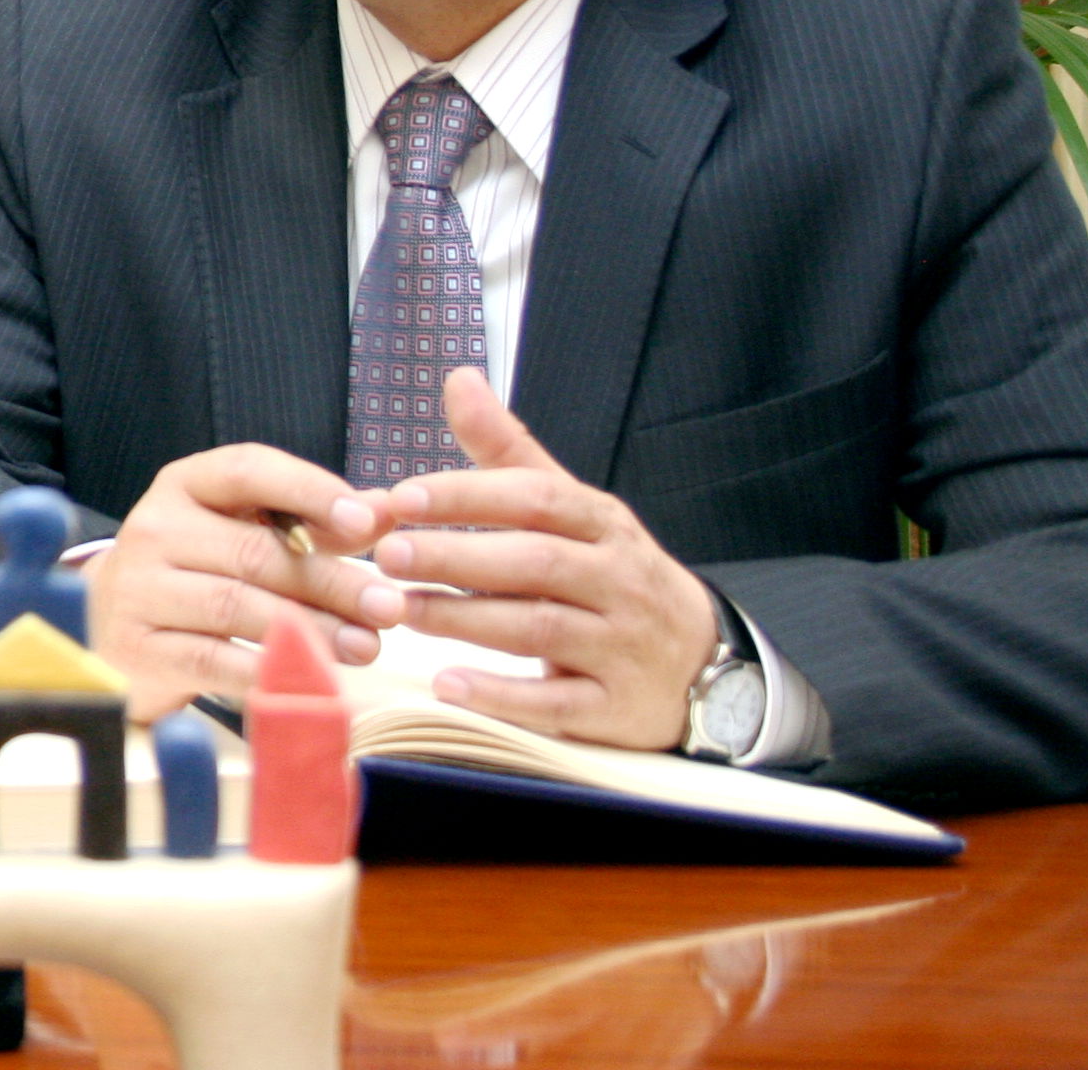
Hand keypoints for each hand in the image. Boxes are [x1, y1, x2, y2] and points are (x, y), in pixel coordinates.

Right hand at [84, 441, 390, 718]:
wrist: (106, 620)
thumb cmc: (194, 568)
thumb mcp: (244, 529)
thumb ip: (316, 520)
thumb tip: (389, 510)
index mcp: (185, 485)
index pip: (247, 470)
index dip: (309, 491)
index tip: (367, 523)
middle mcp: (154, 527)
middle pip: (253, 551)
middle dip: (330, 581)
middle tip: (387, 607)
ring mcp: (139, 588)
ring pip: (236, 606)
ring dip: (311, 630)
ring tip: (365, 648)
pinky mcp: (138, 646)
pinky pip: (213, 660)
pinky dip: (268, 672)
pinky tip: (313, 681)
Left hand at [353, 368, 717, 748]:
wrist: (701, 664)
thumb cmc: (610, 573)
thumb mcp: (571, 507)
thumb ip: (508, 450)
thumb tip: (458, 378)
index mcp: (603, 523)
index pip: (535, 498)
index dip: (466, 495)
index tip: (400, 497)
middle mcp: (618, 580)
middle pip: (534, 562)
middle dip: (455, 556)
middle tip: (385, 553)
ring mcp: (622, 645)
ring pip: (539, 629)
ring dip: (463, 620)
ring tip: (398, 609)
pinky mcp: (617, 707)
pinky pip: (558, 704)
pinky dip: (502, 694)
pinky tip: (446, 684)